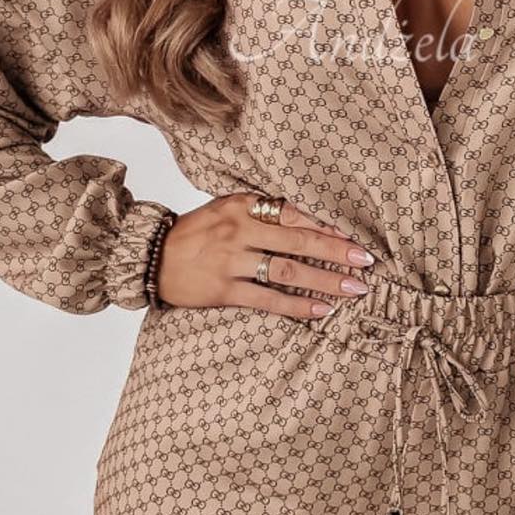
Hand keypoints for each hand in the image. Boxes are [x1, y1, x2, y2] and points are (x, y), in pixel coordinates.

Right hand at [156, 192, 374, 318]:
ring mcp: (230, 260)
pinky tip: (321, 310)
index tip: (353, 236)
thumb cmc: (196, 231)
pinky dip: (296, 305)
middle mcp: (238, 229)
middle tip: (366, 261)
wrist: (149, 256)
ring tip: (354, 288)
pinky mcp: (223, 289)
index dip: (325, 225)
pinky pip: (267, 299)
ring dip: (324, 280)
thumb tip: (310, 219)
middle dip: (336, 251)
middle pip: (297, 240)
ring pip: (287, 270)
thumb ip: (262, 210)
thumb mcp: (225, 208)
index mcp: (242, 204)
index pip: (292, 213)